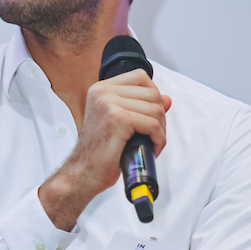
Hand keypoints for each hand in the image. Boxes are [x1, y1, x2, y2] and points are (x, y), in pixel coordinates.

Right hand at [39, 68, 171, 230]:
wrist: (84, 172)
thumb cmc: (100, 152)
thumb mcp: (122, 123)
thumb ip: (142, 107)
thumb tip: (167, 99)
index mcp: (101, 89)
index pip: (140, 77)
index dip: (153, 95)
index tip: (151, 114)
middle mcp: (103, 92)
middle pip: (152, 93)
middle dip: (160, 116)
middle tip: (153, 135)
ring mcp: (109, 103)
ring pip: (156, 109)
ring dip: (160, 130)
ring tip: (151, 144)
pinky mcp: (117, 119)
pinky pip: (153, 124)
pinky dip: (158, 139)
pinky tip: (151, 149)